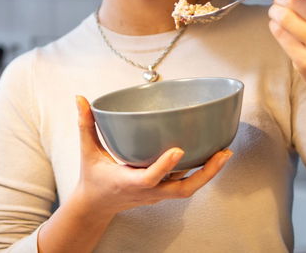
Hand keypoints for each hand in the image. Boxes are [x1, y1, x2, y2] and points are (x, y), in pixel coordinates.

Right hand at [73, 95, 232, 216]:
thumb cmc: (93, 178)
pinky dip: (200, 173)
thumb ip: (85, 124)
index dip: (164, 166)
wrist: (96, 206)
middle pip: (182, 189)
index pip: (149, 178)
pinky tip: (211, 156)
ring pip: (188, 188)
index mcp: (128, 182)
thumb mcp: (87, 151)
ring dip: (208, 173)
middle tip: (223, 153)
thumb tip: (80, 98)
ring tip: (224, 153)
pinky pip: (184, 184)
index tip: (178, 149)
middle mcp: (147, 192)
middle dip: (205, 174)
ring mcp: (157, 195)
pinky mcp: (162, 192)